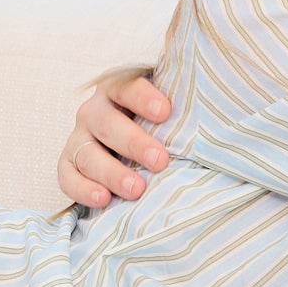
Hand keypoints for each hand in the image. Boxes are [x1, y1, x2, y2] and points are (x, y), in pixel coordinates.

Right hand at [57, 74, 172, 207]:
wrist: (129, 146)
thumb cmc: (160, 126)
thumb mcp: (170, 110)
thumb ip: (185, 105)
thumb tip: (221, 107)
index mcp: (119, 89)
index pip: (127, 86)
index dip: (144, 97)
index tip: (166, 112)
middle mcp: (95, 111)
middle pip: (106, 122)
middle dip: (133, 142)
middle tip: (159, 160)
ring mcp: (79, 138)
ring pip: (87, 153)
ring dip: (111, 172)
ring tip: (136, 190)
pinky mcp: (68, 164)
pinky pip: (66, 176)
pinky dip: (82, 189)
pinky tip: (103, 200)